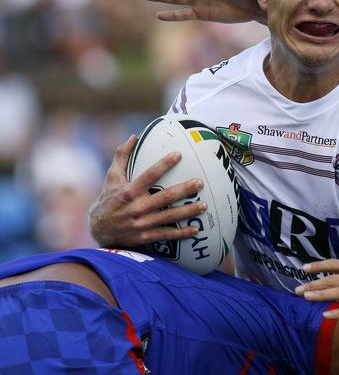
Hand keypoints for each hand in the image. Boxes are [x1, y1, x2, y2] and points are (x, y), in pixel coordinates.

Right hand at [89, 135, 206, 247]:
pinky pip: (166, 235)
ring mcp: (142, 224)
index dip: (163, 165)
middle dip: (183, 190)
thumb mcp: (112, 177)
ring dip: (188, 211)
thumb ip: (122, 156)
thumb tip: (134, 137)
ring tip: (204, 205)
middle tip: (200, 183)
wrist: (99, 230)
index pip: (149, 176)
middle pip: (164, 198)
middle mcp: (136, 208)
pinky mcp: (145, 237)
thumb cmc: (108, 199)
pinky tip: (195, 230)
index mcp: (129, 192)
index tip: (178, 154)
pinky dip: (181, 234)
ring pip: (169, 217)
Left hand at [295, 253, 338, 318]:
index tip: (304, 269)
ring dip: (320, 296)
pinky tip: (326, 315)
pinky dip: (338, 313)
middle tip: (298, 289)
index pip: (335, 265)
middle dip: (313, 284)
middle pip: (332, 280)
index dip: (319, 266)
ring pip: (338, 294)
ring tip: (306, 298)